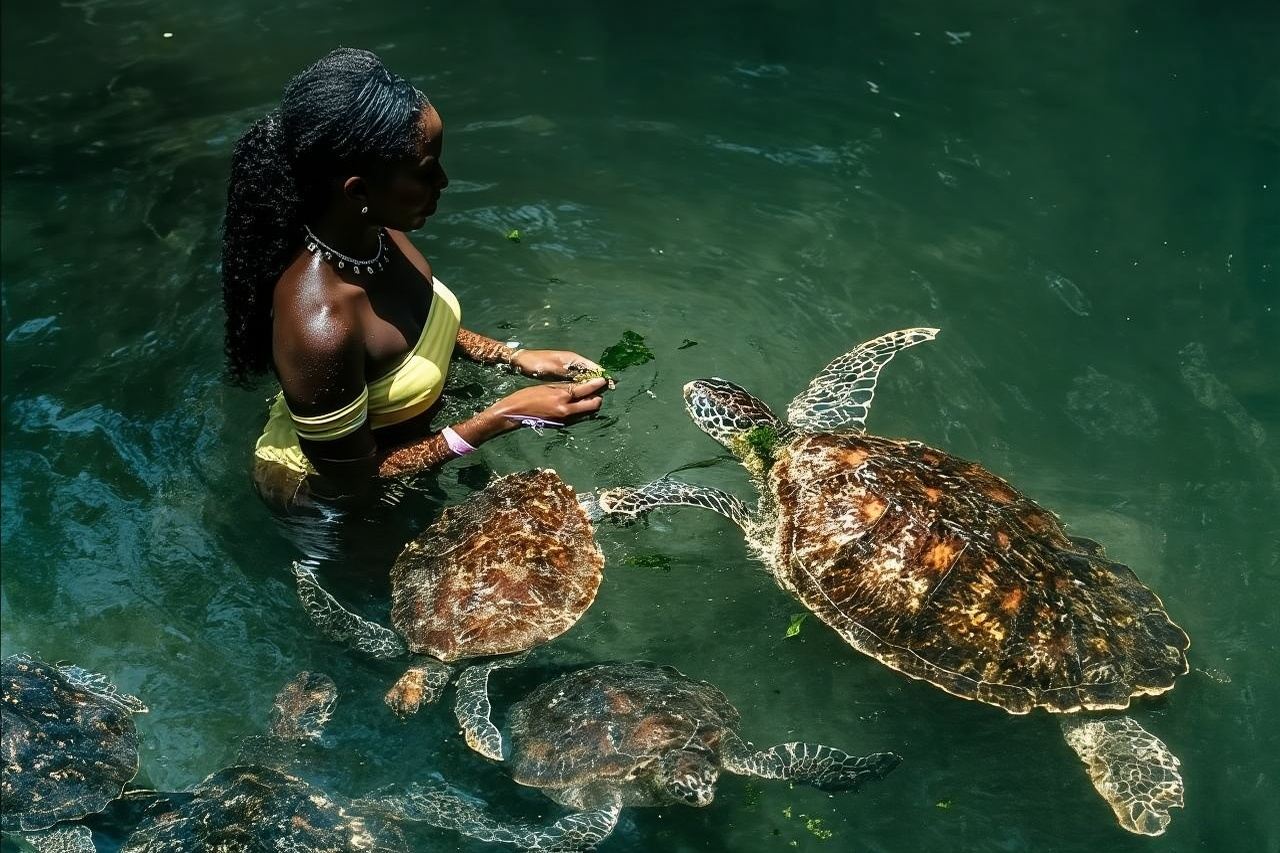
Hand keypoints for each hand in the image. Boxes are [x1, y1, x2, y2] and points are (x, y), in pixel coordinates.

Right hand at [473, 378, 608, 438]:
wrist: (514, 413)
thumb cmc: (527, 395)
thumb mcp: (547, 386)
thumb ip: (565, 387)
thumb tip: (580, 385)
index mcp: (562, 396)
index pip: (586, 389)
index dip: (597, 384)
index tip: (603, 379)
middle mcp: (566, 409)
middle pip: (592, 404)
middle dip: (598, 397)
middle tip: (599, 391)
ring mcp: (565, 418)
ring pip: (586, 411)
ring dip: (590, 404)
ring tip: (590, 396)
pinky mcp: (561, 424)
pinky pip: (577, 416)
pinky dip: (581, 410)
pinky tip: (578, 405)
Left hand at [511, 349, 601, 379]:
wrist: (522, 360)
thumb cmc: (537, 364)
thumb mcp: (555, 369)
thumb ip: (570, 374)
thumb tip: (586, 379)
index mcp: (572, 358)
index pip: (591, 366)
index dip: (600, 374)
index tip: (608, 381)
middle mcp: (572, 359)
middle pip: (589, 369)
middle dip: (597, 377)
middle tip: (607, 387)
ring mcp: (567, 364)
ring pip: (583, 373)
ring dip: (590, 380)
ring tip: (599, 389)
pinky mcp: (562, 369)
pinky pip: (576, 375)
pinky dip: (581, 380)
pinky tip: (584, 388)